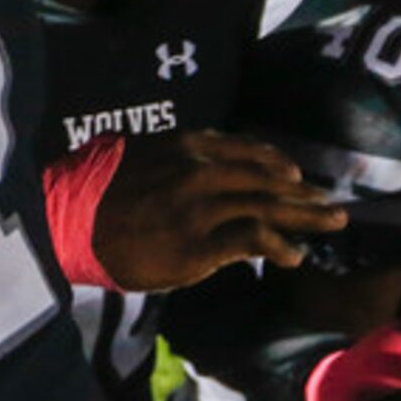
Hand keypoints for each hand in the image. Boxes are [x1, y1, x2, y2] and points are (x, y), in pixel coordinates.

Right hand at [90, 128, 344, 289]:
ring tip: (330, 225)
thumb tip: (195, 162)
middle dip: (303, 192)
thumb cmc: (95, 189)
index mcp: (186, 145)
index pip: (246, 150)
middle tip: (332, 204)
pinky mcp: (199, 242)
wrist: (69, 221)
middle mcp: (201, 170)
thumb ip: (173, 157)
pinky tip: (294, 256)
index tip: (296, 174)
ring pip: (268, 206)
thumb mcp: (137, 154)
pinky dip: (278, 246)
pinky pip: (251, 240)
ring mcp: (202, 206)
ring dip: (304, 217)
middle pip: (267, 179)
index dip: (276, 163)